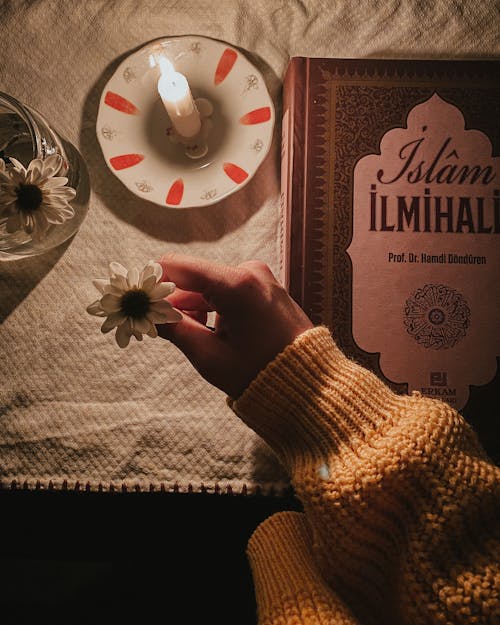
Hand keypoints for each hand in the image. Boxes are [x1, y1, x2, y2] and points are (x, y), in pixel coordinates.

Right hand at [157, 253, 312, 397]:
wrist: (309, 386)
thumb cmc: (259, 374)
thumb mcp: (208, 355)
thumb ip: (173, 328)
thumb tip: (146, 312)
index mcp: (236, 284)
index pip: (178, 266)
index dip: (152, 282)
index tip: (136, 300)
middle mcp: (250, 272)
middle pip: (194, 279)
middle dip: (174, 302)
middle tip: (159, 327)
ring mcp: (262, 280)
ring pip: (211, 287)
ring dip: (194, 309)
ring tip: (194, 338)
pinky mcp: (267, 290)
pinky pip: (229, 292)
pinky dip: (214, 309)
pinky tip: (213, 333)